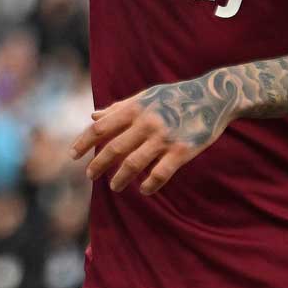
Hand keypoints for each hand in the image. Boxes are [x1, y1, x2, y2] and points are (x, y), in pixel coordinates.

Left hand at [69, 80, 233, 194]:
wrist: (214, 97)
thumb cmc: (174, 96)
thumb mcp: (145, 97)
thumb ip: (119, 108)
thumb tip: (93, 117)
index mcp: (135, 108)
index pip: (100, 128)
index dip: (83, 143)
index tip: (73, 156)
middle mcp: (146, 123)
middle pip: (113, 148)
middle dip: (98, 165)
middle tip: (90, 175)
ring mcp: (164, 138)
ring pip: (134, 164)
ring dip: (120, 179)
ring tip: (114, 187)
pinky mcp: (182, 151)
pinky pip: (160, 173)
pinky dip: (149, 185)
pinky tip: (144, 190)